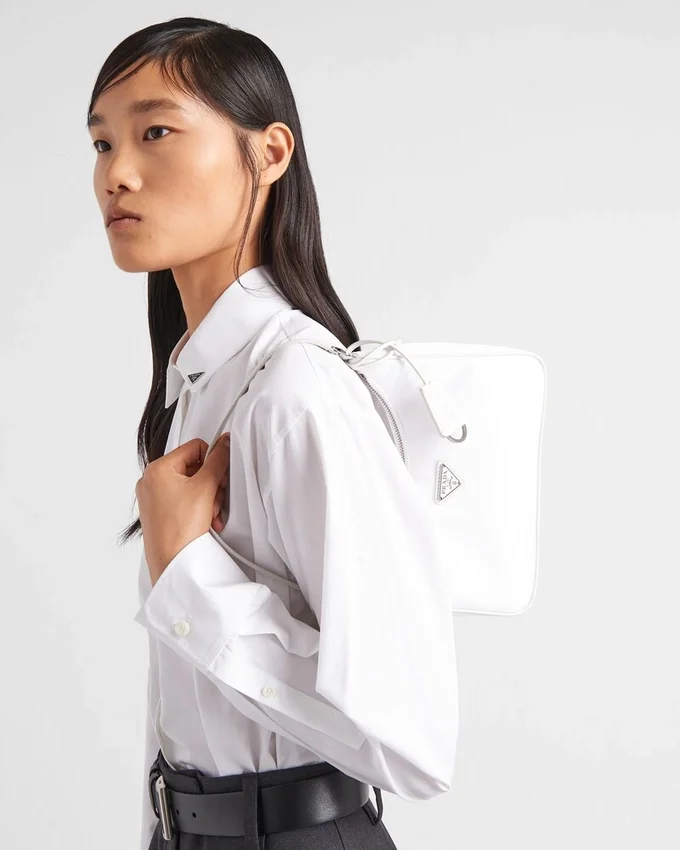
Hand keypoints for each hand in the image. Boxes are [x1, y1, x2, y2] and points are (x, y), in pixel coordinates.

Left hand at [136, 433, 230, 585]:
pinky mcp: (158, 512)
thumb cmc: (180, 528)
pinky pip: (183, 500)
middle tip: (217, 498)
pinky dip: (198, 507)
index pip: (195, 447)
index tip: (220, 477)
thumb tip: (226, 442)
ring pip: (191, 485)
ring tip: (212, 514)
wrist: (171, 562)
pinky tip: (207, 520)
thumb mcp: (205, 487)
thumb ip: (218, 460)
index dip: (213, 460)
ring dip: (208, 498)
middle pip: (194, 467)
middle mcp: (151, 480)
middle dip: (211, 484)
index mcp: (157, 468)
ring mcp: (153, 497)